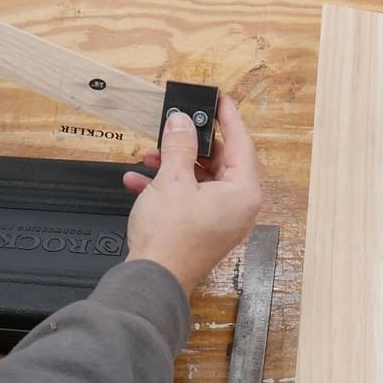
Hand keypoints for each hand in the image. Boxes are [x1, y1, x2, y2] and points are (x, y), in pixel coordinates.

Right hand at [123, 96, 262, 295]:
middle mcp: (238, 207)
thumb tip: (182, 123)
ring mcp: (221, 220)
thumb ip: (179, 146)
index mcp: (243, 193)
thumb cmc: (169, 239)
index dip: (228, 118)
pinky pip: (189, 198)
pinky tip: (139, 181)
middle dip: (191, 145)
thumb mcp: (172, 180)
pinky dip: (167, 187)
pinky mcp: (203, 230)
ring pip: (201, 179)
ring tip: (150, 155)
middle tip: (177, 125)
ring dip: (174, 165)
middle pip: (221, 161)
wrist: (152, 282)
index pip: (241, 143)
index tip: (219, 100)